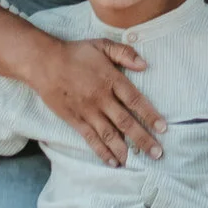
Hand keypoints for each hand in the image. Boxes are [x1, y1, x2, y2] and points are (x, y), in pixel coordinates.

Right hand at [31, 36, 164, 166]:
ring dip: (124, 150)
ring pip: (110, 134)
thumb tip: (145, 64)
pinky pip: (91, 138)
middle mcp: (101, 98)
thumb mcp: (102, 45)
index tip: (163, 128)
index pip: (135, 100)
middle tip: (157, 154)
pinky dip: (102, 151)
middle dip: (143, 139)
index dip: (150, 115)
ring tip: (137, 163)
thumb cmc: (76, 53)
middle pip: (126, 122)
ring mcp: (88, 111)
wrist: (44, 63)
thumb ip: (125, 53)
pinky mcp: (75, 120)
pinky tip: (112, 161)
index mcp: (111, 79)